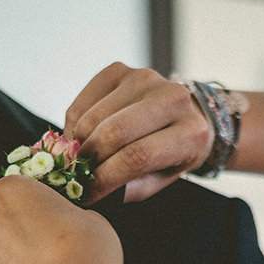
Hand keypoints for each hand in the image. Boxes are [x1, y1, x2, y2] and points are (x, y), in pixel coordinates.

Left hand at [0, 176, 122, 263]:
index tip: (48, 214)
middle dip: (15, 230)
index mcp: (8, 191)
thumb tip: (70, 224)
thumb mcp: (90, 219)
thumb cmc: (82, 259)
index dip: (34, 204)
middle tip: (47, 241)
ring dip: (12, 258)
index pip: (14, 189)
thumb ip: (67, 215)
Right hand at [64, 63, 212, 202]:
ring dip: (78, 143)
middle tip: (78, 174)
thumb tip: (89, 189)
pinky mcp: (120, 70)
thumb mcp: (160, 178)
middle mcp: (172, 98)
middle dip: (88, 159)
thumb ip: (130, 187)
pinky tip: (82, 137)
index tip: (88, 193)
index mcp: (190, 132)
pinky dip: (74, 125)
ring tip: (80, 158)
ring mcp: (145, 78)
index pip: (138, 156)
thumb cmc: (171, 152)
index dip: (106, 178)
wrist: (185, 113)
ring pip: (94, 117)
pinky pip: (83, 102)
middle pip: (114, 132)